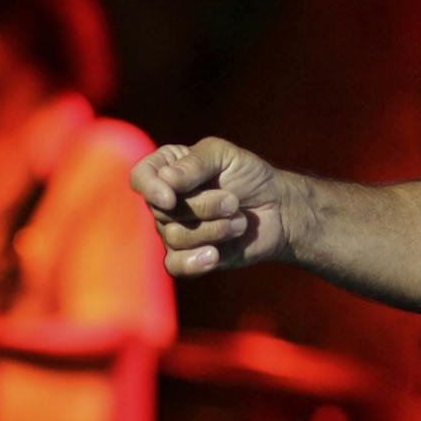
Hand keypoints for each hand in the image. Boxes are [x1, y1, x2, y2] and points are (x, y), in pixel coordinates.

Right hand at [130, 137, 294, 276]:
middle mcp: (167, 201)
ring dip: (214, 230)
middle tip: (234, 202)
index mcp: (169, 168)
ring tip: (240, 223)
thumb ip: (195, 163)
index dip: (150, 188)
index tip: (171, 198)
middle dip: (203, 207)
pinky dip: (195, 261)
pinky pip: (175, 265)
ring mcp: (175, 229)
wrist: (278, 210)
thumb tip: (166, 181)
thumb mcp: (226, 155)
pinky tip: (214, 256)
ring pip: (175, 237)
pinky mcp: (189, 256)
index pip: (141, 177)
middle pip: (162, 210)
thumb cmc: (250, 176)